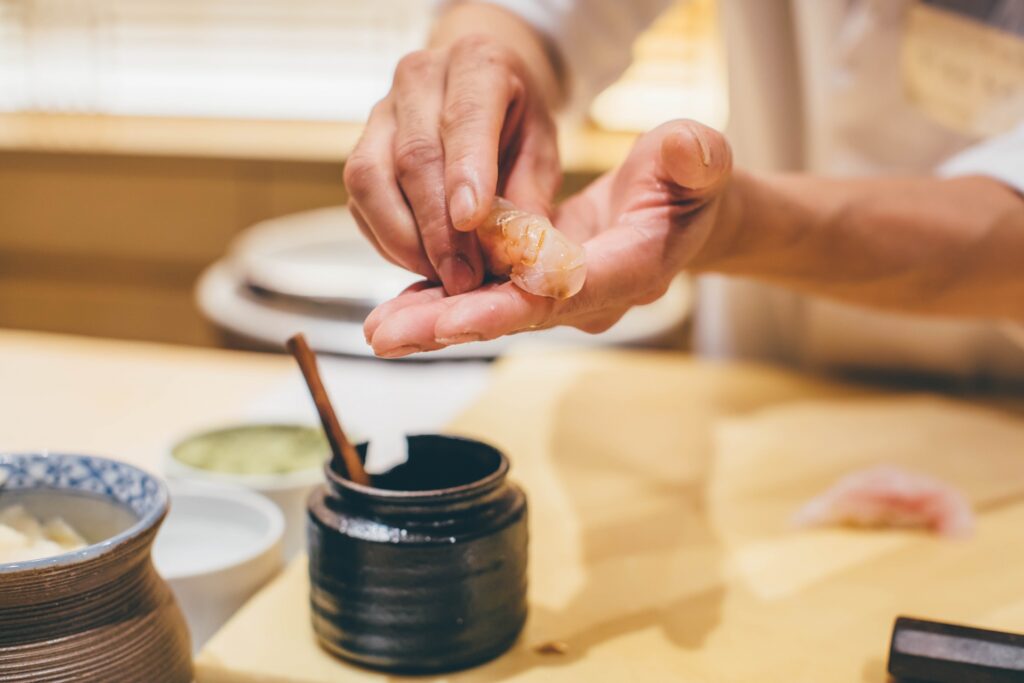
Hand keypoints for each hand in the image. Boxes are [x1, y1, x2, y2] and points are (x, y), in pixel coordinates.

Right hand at [344, 35, 560, 295]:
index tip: (470, 221)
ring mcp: (381, 112)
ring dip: (404, 239)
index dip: (465, 172)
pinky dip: (387, 241)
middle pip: (414, 156)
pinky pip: (359, 201)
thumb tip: (516, 252)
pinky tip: (420, 261)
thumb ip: (531, 195)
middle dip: (437, 227)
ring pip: (371, 178)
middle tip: (463, 276)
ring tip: (441, 274)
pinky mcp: (360, 149)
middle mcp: (420, 78)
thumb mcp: (542, 148)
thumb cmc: (515, 121)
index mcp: (478, 63)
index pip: (465, 117)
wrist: (479, 91)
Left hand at [363, 120, 733, 356]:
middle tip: (389, 336)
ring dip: (432, 324)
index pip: (565, 290)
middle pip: (513, 314)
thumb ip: (697, 159)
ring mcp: (560, 298)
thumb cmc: (689, 184)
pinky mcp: (534, 287)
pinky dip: (440, 306)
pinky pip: (483, 299)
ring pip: (490, 313)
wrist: (679, 214)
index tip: (455, 318)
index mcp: (629, 267)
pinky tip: (396, 313)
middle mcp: (589, 296)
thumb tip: (689, 151)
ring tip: (378, 332)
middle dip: (450, 325)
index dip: (510, 304)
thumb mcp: (701, 161)